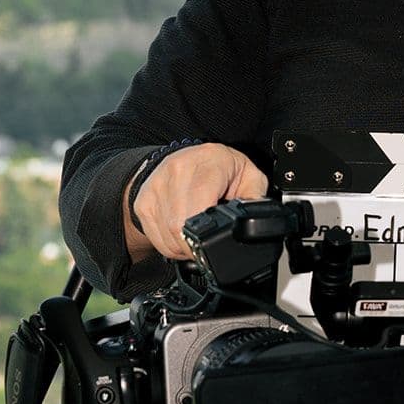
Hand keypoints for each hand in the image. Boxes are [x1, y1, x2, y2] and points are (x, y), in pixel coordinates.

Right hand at [125, 143, 268, 261]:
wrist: (185, 156)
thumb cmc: (219, 166)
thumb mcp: (248, 175)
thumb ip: (256, 199)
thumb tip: (260, 225)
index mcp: (206, 163)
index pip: (198, 206)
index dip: (205, 236)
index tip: (216, 246)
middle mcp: (175, 172)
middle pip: (179, 229)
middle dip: (197, 246)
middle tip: (210, 242)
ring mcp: (155, 188)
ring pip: (166, 238)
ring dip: (184, 247)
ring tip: (197, 232)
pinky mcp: (142, 203)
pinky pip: (156, 238)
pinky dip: (171, 244)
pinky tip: (182, 231)